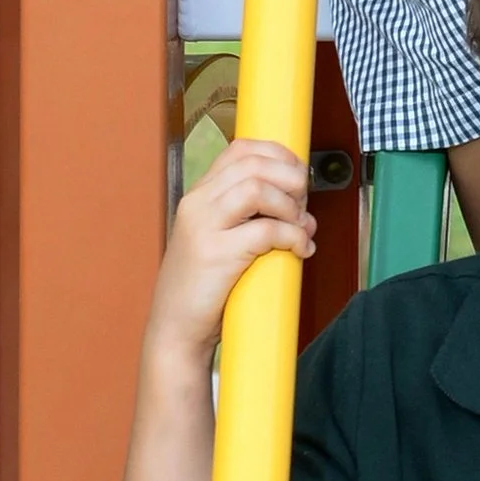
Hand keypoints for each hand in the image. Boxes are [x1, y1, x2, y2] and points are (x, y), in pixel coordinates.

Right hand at [147, 139, 313, 362]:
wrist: (175, 331)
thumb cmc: (205, 288)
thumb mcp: (219, 239)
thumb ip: (248, 217)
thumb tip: (301, 206)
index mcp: (198, 196)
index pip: (240, 149)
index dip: (279, 154)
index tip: (299, 175)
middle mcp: (197, 204)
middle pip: (253, 163)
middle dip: (291, 178)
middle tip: (304, 205)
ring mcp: (203, 227)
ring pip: (258, 188)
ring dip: (291, 206)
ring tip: (302, 228)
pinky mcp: (216, 254)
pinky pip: (267, 230)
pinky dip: (294, 236)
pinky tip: (301, 250)